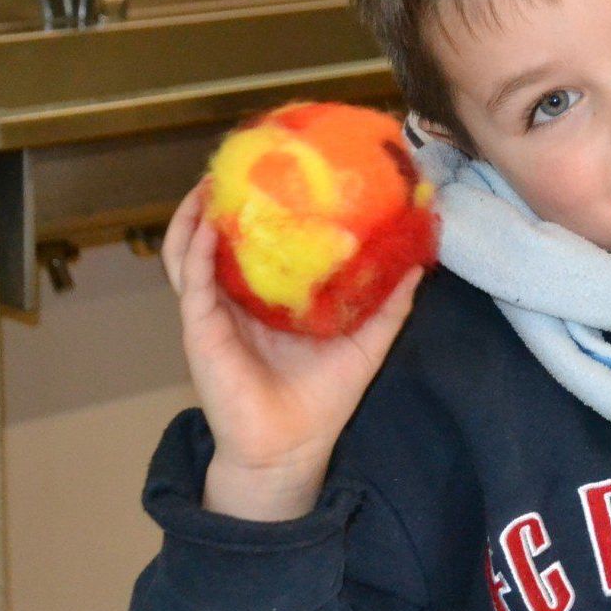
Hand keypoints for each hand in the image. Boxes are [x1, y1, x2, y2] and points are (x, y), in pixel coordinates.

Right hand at [161, 180, 422, 520]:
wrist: (291, 448)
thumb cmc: (322, 398)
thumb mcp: (367, 341)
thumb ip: (391, 303)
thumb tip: (419, 262)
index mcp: (271, 299)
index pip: (261, 244)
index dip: (265, 208)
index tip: (282, 168)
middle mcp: (238, 300)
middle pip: (218, 239)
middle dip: (222, 200)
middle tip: (240, 162)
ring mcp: (215, 313)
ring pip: (191, 252)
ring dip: (194, 215)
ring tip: (209, 181)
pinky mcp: (201, 330)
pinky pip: (191, 282)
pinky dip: (195, 249)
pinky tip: (206, 223)